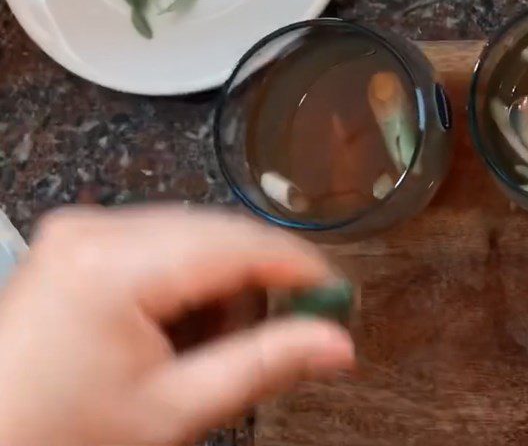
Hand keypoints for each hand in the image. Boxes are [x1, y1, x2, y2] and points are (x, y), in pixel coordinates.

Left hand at [0, 206, 354, 445]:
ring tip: (203, 347)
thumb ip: (264, 366)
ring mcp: (81, 227)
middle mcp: (95, 227)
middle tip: (278, 332)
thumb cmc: (63, 440)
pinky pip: (157, 238)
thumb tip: (338, 344)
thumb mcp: (173, 412)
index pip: (236, 243)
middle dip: (252, 282)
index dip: (296, 265)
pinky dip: (182, 276)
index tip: (335, 293)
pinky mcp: (75, 237)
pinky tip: (173, 327)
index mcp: (115, 266)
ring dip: (217, 281)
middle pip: (214, 232)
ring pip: (191, 232)